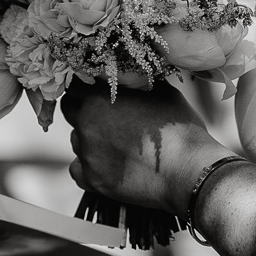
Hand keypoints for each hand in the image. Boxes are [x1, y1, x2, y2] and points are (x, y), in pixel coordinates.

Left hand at [64, 81, 228, 217]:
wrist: (186, 170)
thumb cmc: (178, 128)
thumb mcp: (161, 92)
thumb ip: (135, 83)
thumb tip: (129, 76)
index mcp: (100, 98)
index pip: (74, 85)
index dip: (84, 85)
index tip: (95, 88)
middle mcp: (87, 124)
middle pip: (69, 110)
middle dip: (82, 108)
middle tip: (104, 113)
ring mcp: (88, 154)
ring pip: (76, 139)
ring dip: (89, 137)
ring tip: (115, 141)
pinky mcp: (93, 180)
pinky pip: (77, 169)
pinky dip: (88, 165)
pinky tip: (107, 162)